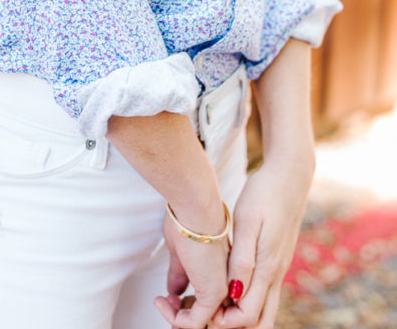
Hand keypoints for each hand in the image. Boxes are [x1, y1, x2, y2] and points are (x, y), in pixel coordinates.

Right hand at [154, 203, 230, 328]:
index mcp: (221, 272)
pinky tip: (161, 301)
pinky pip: (194, 322)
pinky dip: (176, 318)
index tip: (171, 299)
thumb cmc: (187, 220)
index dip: (189, 305)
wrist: (194, 208)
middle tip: (165, 306)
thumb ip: (180, 274)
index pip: (210, 301)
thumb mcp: (181, 252)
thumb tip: (174, 291)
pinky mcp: (212, 295)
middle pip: (208, 314)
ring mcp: (222, 290)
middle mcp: (226, 284)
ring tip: (161, 302)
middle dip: (183, 316)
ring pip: (201, 320)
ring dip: (177, 317)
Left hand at [211, 152, 314, 328]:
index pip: (248, 317)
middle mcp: (275, 274)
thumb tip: (234, 294)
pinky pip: (263, 293)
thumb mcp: (248, 221)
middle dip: (233, 326)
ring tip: (212, 302)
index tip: (200, 310)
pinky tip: (228, 284)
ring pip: (263, 310)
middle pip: (259, 323)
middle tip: (206, 313)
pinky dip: (245, 299)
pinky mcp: (276, 259)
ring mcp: (278, 268)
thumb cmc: (264, 194)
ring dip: (239, 315)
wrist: (289, 175)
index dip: (224, 322)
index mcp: (267, 268)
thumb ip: (242, 259)